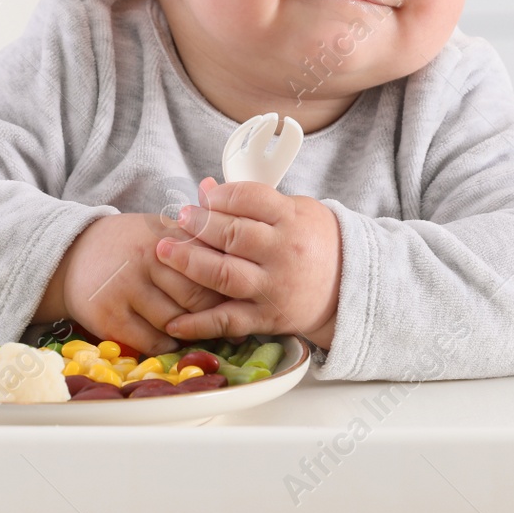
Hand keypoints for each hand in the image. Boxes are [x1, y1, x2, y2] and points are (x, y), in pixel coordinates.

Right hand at [35, 212, 227, 354]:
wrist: (70, 254)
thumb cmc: (128, 245)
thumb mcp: (161, 230)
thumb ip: (198, 241)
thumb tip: (243, 259)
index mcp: (165, 234)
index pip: (211, 262)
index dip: (230, 284)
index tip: (241, 295)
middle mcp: (146, 259)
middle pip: (197, 296)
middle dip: (215, 312)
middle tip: (225, 319)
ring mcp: (125, 289)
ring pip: (176, 322)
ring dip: (192, 331)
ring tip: (199, 330)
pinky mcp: (108, 316)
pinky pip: (151, 341)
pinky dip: (167, 345)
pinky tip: (172, 338)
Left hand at [154, 177, 341, 347]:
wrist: (348, 285)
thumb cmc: (315, 241)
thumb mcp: (294, 210)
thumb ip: (252, 201)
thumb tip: (206, 188)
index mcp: (293, 220)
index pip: (250, 199)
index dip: (220, 196)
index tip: (204, 197)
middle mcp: (284, 254)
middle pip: (232, 235)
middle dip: (197, 225)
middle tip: (178, 218)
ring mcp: (274, 288)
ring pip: (224, 276)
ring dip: (188, 263)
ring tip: (164, 251)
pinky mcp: (267, 318)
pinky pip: (227, 321)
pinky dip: (198, 324)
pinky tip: (173, 320)